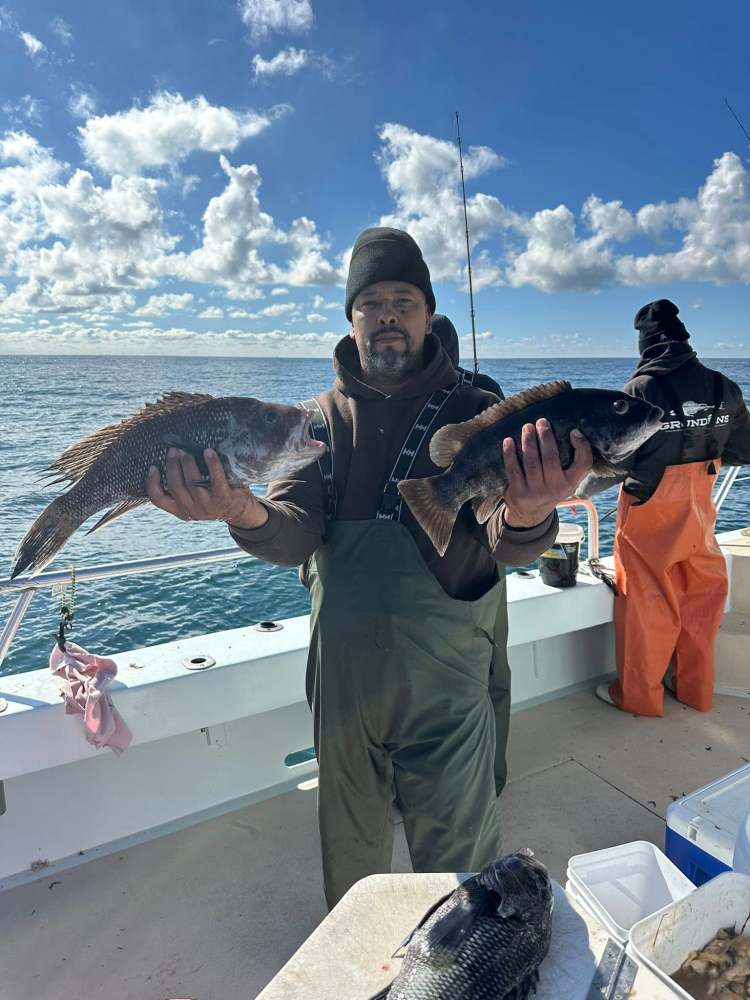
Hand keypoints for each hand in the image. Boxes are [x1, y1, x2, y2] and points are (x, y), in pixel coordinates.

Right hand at [146, 448, 268, 528]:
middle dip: (172, 465)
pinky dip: (211, 464)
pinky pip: (215, 479)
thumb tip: (171, 459)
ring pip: (192, 482)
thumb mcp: (194, 498)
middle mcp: (192, 511)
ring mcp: (208, 507)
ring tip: (187, 451)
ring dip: (187, 463)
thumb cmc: (214, 498)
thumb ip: (183, 487)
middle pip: (175, 486)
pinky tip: (208, 452)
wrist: (241, 511)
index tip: (153, 467)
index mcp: (181, 511)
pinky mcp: (223, 499)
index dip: (152, 483)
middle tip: (174, 450)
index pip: (159, 500)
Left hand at [501, 420, 592, 527]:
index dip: (582, 446)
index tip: (574, 431)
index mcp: (570, 484)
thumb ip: (573, 462)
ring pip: (531, 462)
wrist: (530, 514)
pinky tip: (509, 441)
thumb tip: (575, 432)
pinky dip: (510, 454)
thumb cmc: (551, 487)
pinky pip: (513, 469)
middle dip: (546, 437)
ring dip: (528, 442)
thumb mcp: (567, 480)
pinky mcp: (518, 493)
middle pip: (551, 458)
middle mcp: (555, 489)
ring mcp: (535, 492)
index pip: (583, 464)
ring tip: (527, 427)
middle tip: (541, 421)